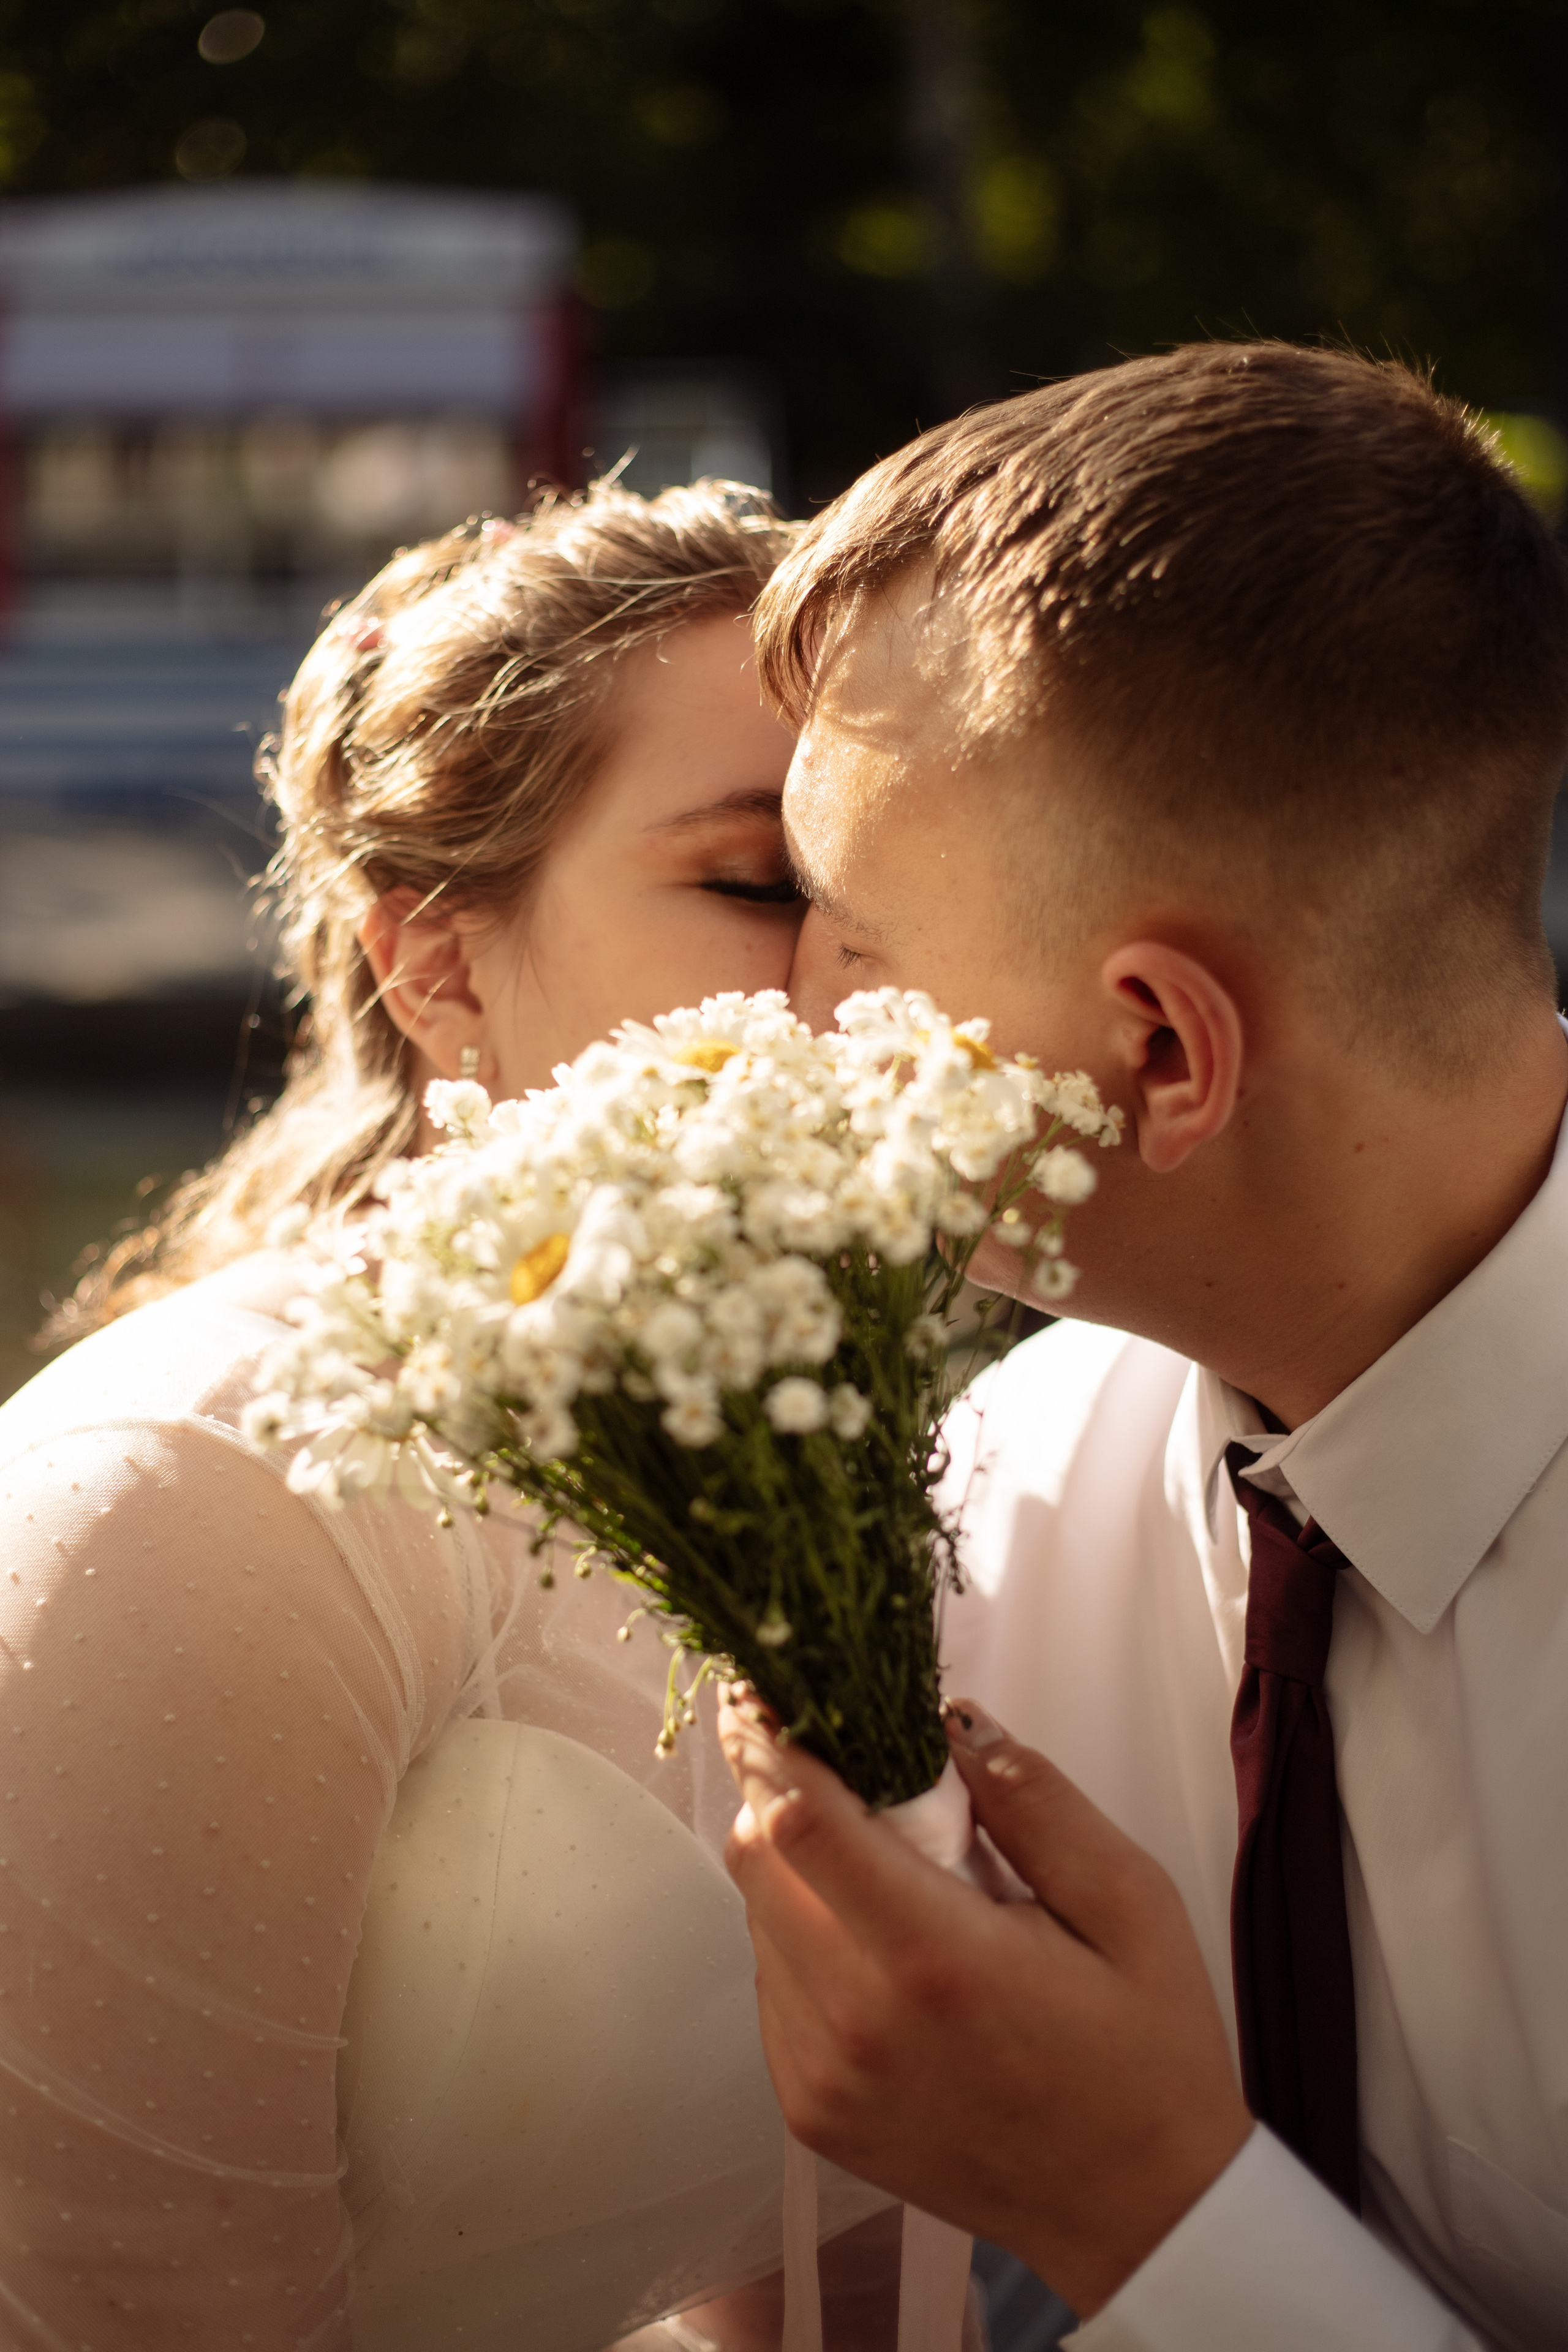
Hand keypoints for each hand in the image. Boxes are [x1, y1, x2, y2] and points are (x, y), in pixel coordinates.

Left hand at [720, 1696, 1251, 2318]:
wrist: (1136, 2212)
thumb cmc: (1145, 2056)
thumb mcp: (1127, 1902)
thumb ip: (1034, 1800)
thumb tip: (953, 1722)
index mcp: (937, 1962)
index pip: (803, 1824)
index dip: (774, 1746)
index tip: (765, 1693)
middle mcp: (859, 2024)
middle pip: (760, 1860)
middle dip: (780, 1790)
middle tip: (834, 1758)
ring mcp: (825, 2077)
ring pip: (759, 1918)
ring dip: (796, 1867)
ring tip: (885, 1865)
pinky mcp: (812, 2112)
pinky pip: (772, 1986)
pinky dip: (804, 1939)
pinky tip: (881, 1943)